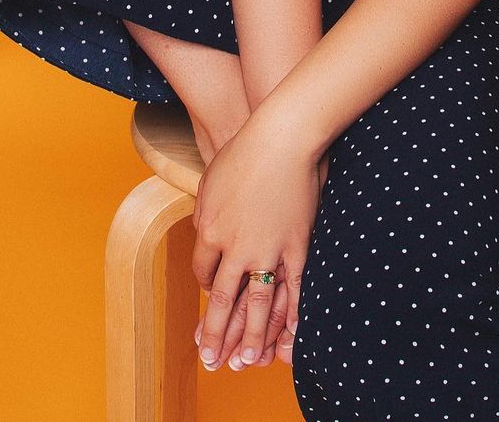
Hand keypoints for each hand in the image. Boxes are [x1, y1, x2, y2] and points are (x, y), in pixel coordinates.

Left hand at [191, 113, 323, 371]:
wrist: (281, 138)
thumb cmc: (244, 152)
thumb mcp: (210, 180)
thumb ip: (204, 211)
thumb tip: (203, 231)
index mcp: (209, 230)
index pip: (202, 272)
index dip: (205, 285)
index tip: (210, 292)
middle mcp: (235, 247)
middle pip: (222, 299)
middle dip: (216, 333)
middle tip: (212, 361)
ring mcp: (267, 249)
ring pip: (257, 303)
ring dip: (251, 335)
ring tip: (248, 361)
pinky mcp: (295, 245)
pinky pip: (293, 287)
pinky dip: (292, 314)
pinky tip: (290, 336)